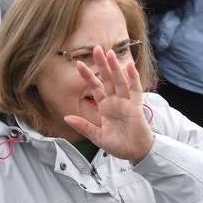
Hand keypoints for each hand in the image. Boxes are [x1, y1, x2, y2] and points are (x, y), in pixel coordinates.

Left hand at [64, 46, 153, 163]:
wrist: (135, 153)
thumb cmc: (118, 144)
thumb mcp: (97, 137)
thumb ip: (83, 126)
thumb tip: (66, 117)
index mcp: (105, 107)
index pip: (95, 87)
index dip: (87, 76)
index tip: (78, 64)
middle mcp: (115, 101)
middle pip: (108, 79)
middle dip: (102, 64)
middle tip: (96, 48)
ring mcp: (126, 102)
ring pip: (120, 81)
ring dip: (115, 68)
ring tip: (110, 53)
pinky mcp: (136, 107)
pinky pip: (135, 90)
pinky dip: (133, 78)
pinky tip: (129, 66)